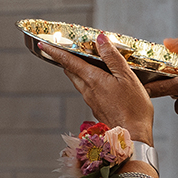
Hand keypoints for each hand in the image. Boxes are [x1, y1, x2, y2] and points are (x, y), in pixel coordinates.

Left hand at [39, 34, 153, 143]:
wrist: (134, 138)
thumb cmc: (134, 109)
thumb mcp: (127, 77)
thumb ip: (113, 57)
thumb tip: (101, 39)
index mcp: (93, 80)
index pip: (69, 62)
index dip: (55, 52)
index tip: (43, 45)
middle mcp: (88, 91)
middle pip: (71, 72)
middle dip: (65, 60)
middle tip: (63, 50)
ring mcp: (91, 102)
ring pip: (78, 82)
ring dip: (76, 71)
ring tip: (81, 63)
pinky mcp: (97, 110)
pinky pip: (87, 92)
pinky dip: (87, 82)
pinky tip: (98, 82)